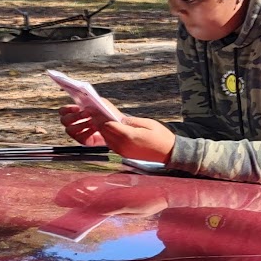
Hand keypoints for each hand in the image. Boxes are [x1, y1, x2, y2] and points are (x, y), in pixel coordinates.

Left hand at [59, 104, 176, 163]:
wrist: (170, 153)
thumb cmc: (162, 137)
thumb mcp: (148, 123)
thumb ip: (130, 121)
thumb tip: (118, 118)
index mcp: (129, 136)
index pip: (108, 124)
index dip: (100, 115)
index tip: (95, 106)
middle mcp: (123, 145)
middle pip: (104, 131)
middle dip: (97, 120)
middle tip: (91, 109)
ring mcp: (122, 151)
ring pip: (105, 137)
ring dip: (100, 128)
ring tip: (96, 117)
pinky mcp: (123, 154)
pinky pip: (110, 143)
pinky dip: (106, 135)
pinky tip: (105, 127)